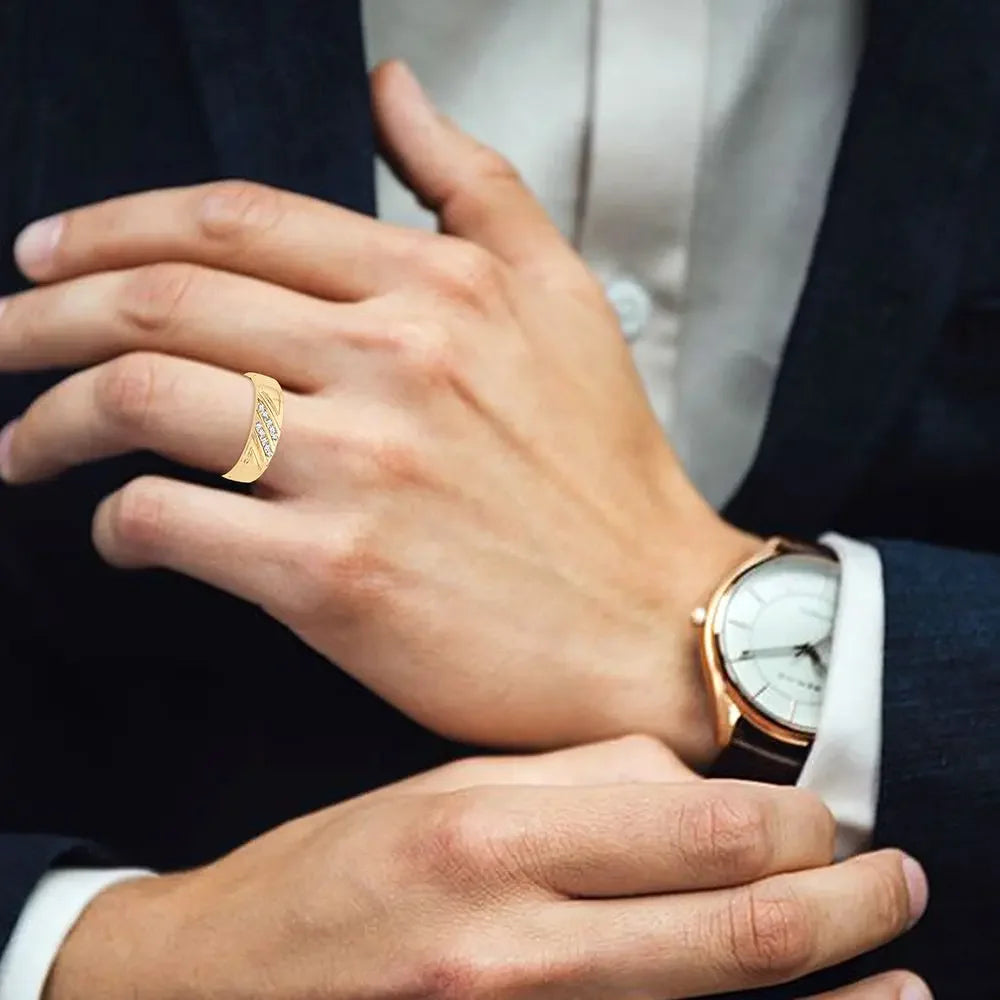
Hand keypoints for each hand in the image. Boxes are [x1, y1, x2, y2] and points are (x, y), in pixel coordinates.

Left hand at [0, 62, 760, 762]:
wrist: (655, 621)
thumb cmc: (611, 474)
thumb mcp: (566, 300)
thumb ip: (476, 183)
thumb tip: (395, 89)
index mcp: (439, 287)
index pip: (231, 221)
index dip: (112, 226)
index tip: (50, 255)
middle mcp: (394, 359)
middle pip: (157, 301)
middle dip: (37, 312)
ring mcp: (360, 467)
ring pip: (138, 402)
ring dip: (46, 420)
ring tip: (17, 446)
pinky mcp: (336, 575)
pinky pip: (170, 524)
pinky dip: (116, 526)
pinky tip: (121, 535)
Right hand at [43, 737, 927, 999]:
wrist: (206, 992)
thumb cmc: (326, 878)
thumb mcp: (436, 793)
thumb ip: (571, 784)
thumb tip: (694, 791)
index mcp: (486, 837)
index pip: (697, 827)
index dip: (790, 826)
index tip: (826, 818)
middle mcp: (509, 947)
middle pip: (732, 932)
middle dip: (844, 910)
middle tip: (902, 884)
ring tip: (905, 984)